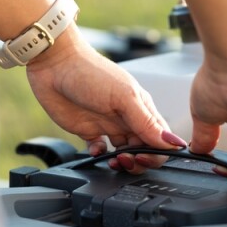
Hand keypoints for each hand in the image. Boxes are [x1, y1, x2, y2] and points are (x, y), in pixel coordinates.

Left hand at [25, 28, 185, 172]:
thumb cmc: (90, 72)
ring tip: (112, 160)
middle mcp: (128, 118)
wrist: (55, 64)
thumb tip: (171, 142)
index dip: (156, 154)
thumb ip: (146, 122)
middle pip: (144, 150)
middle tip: (125, 160)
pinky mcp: (89, 130)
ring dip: (121, 162)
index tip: (142, 157)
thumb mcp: (124, 97)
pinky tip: (95, 149)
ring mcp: (109, 124)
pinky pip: (100, 150)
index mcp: (142, 109)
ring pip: (124, 153)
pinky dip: (99, 155)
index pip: (161, 139)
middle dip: (138, 162)